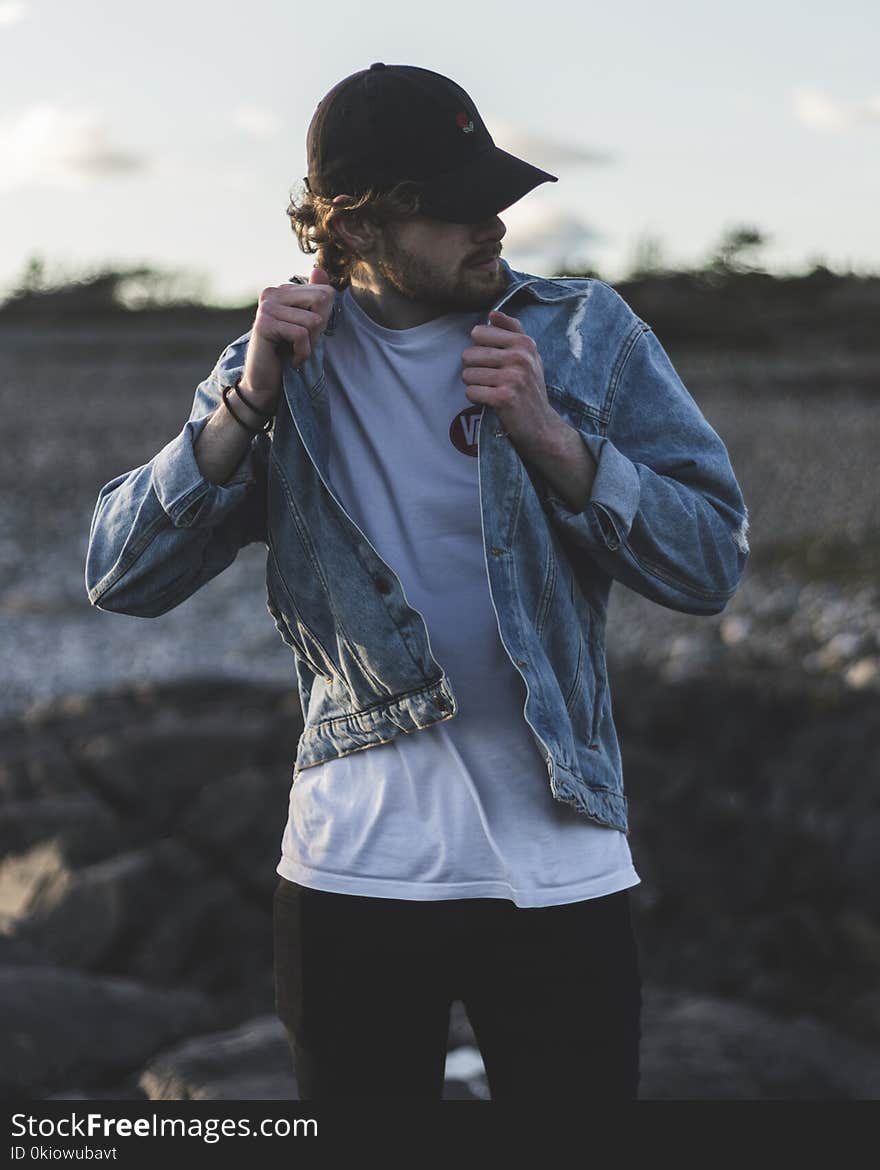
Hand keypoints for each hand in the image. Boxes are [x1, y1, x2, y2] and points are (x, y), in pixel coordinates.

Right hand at [240, 266, 335, 411]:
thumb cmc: (287, 353)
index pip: (325, 292)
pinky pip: (301, 334)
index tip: (308, 334)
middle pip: (322, 300)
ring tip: (293, 351)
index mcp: (283, 290)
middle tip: (303, 344)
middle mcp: (272, 293)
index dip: (325, 318)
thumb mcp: (308, 325)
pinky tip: (290, 360)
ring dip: (309, 344)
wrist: (266, 383)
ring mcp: (266, 307)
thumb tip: (318, 268)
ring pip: (313, 321)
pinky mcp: (264, 324)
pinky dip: (302, 353)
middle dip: (319, 329)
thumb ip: (315, 298)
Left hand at [461, 310, 562, 460]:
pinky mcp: (504, 397)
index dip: (480, 349)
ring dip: (474, 385)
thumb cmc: (529, 387)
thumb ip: (512, 331)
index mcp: (524, 342)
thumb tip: (492, 313)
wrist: (542, 425)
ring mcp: (513, 377)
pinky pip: (471, 392)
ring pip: (467, 374)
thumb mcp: (529, 355)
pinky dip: (476, 399)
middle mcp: (520, 357)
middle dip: (474, 369)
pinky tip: (490, 401)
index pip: (479, 332)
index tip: (493, 361)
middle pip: (469, 354)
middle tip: (491, 380)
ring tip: (491, 390)